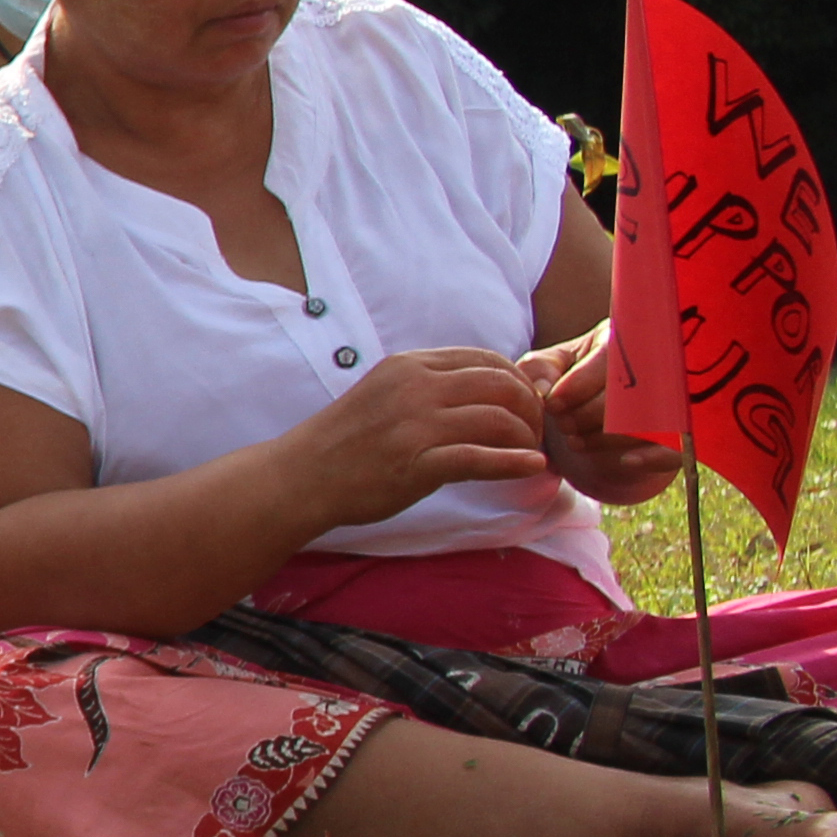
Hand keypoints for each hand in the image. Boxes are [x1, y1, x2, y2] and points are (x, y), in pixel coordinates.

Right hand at [278, 344, 551, 527]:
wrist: (300, 477)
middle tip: (536, 432)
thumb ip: (428, 386)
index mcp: (409, 365)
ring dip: (527, 438)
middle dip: (531, 408)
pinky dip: (514, 463)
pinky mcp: (417, 463)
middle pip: (501, 385)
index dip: (518, 381)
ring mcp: (416, 425)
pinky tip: (532, 468)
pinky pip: (481, 458)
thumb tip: (482, 392)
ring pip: (498, 419)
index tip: (524, 406)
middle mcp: (415, 387)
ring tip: (531, 454)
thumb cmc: (345, 440)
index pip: (487, 360)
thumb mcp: (386, 393)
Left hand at [527, 325, 685, 504]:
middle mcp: (660, 365)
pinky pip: (674, 450)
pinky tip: (624, 461)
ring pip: (645, 422)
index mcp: (627, 339)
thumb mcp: (554, 366)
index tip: (553, 404)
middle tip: (564, 426)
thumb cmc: (574, 380)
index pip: (611, 359)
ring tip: (575, 440)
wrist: (597, 414)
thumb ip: (540, 368)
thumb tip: (541, 390)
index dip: (579, 385)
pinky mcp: (680, 438)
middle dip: (587, 415)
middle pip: (629, 393)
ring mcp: (675, 402)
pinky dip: (649, 458)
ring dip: (605, 438)